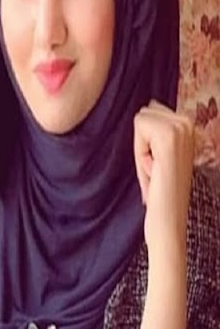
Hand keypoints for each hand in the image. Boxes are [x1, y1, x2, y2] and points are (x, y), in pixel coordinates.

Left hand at [133, 100, 194, 257]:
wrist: (169, 221)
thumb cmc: (161, 193)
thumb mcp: (159, 156)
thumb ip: (157, 132)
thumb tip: (148, 106)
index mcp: (188, 126)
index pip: (150, 112)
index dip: (145, 142)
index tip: (158, 165)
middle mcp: (189, 123)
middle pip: (145, 112)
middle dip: (142, 143)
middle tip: (156, 169)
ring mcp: (183, 128)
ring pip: (141, 119)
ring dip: (141, 149)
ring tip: (155, 170)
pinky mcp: (170, 137)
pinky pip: (140, 126)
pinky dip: (140, 152)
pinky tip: (153, 171)